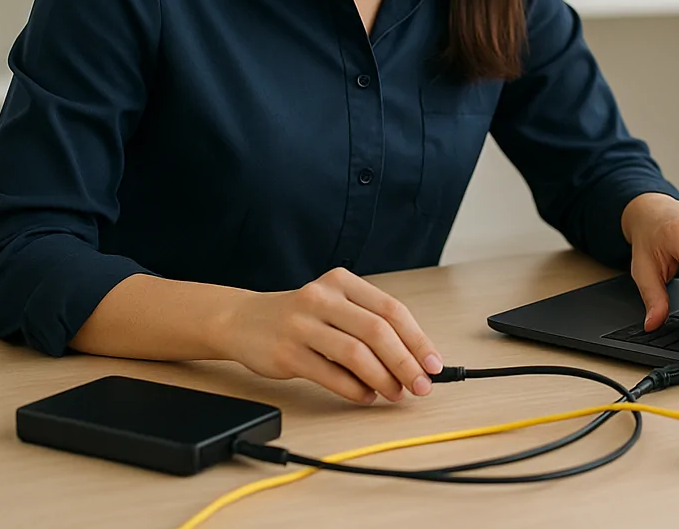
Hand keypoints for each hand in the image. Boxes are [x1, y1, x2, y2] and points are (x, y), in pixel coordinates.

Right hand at [217, 267, 443, 404]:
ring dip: (383, 379)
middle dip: (406, 362)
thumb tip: (414, 359)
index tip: (434, 364)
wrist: (243, 320)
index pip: (391, 310)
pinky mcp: (288, 353)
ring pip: (356, 354)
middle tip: (421, 386)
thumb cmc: (300, 317)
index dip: (417, 339)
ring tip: (395, 393)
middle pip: (377, 331)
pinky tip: (366, 395)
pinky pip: (330, 375)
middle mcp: (323, 298)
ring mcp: (303, 325)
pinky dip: (355, 389)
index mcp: (342, 282)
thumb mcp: (334, 305)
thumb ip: (369, 324)